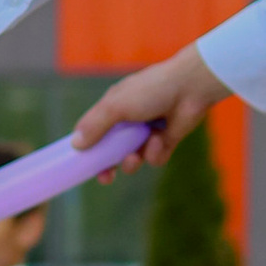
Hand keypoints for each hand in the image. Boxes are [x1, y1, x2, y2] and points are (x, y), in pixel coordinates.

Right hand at [71, 43, 230, 169]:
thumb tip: (76, 144)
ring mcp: (147, 133)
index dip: (87, 147)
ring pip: (133, 158)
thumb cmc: (150, 90)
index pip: (94, 132)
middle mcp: (129, 122)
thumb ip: (95, 125)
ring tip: (134, 157)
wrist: (190, 88)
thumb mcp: (115, 105)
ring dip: (132, 161)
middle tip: (105, 177)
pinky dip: (155, 152)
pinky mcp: (165, 142)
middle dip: (107, 166)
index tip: (81, 163)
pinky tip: (159, 139)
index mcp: (113, 109)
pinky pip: (154, 158)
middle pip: (112, 151)